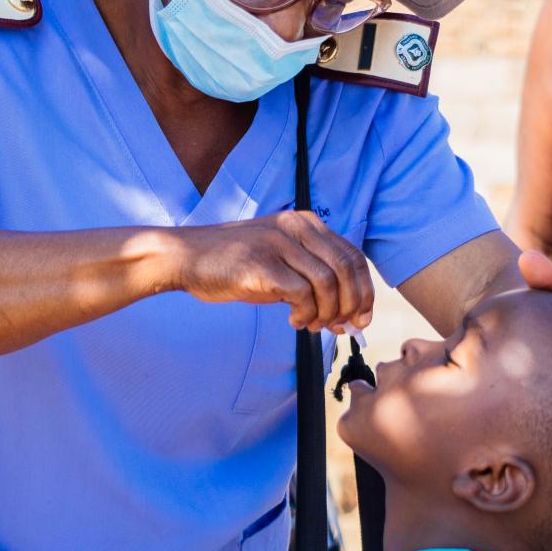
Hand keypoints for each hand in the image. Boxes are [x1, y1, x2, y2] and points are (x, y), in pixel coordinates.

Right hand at [172, 211, 374, 331]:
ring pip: (327, 284)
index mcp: (306, 223)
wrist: (187, 258)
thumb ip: (312, 280)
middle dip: (351, 305)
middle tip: (340, 328)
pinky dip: (305, 313)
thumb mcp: (280, 262)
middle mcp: (296, 227)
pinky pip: (301, 294)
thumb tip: (346, 317)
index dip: (364, 291)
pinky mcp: (261, 264)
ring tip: (311, 325)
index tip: (361, 318)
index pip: (353, 256)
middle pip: (346, 269)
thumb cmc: (235, 265)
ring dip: (327, 313)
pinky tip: (294, 321)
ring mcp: (278, 243)